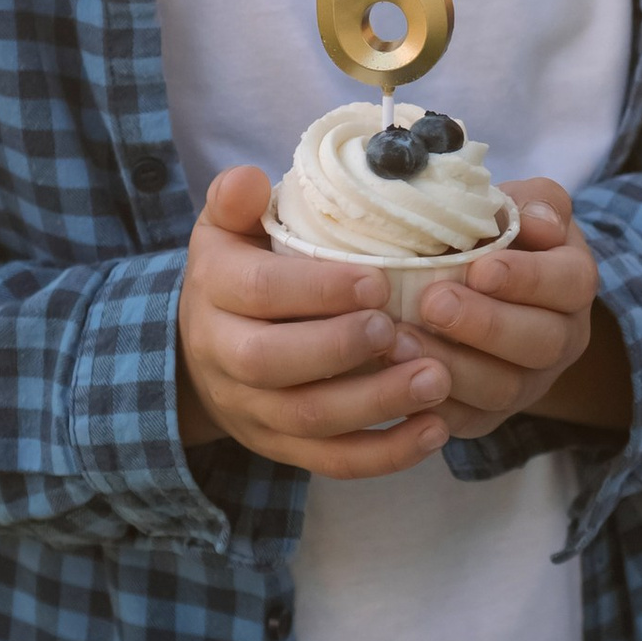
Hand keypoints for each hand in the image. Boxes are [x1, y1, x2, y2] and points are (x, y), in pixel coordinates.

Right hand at [177, 168, 452, 477]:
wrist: (205, 350)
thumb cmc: (240, 272)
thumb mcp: (227, 229)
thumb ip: (236, 201)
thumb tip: (250, 179)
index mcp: (214, 291)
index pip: (256, 291)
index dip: (316, 289)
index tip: (378, 281)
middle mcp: (224, 356)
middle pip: (272, 364)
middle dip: (340, 350)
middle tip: (399, 331)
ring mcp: (253, 410)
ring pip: (309, 419)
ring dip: (376, 404)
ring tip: (436, 379)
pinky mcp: (283, 447)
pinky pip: (332, 461)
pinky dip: (386, 454)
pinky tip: (435, 430)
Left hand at [406, 183, 601, 440]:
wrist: (475, 289)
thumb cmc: (495, 237)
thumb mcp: (521, 206)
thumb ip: (534, 202)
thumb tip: (537, 222)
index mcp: (573, 282)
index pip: (568, 283)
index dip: (528, 279)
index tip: (480, 268)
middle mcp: (561, 339)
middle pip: (540, 342)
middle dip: (486, 325)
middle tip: (432, 303)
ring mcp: (528, 383)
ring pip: (503, 389)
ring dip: (451, 366)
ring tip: (399, 341)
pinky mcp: (487, 414)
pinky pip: (466, 421)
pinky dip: (430, 403)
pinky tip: (393, 379)